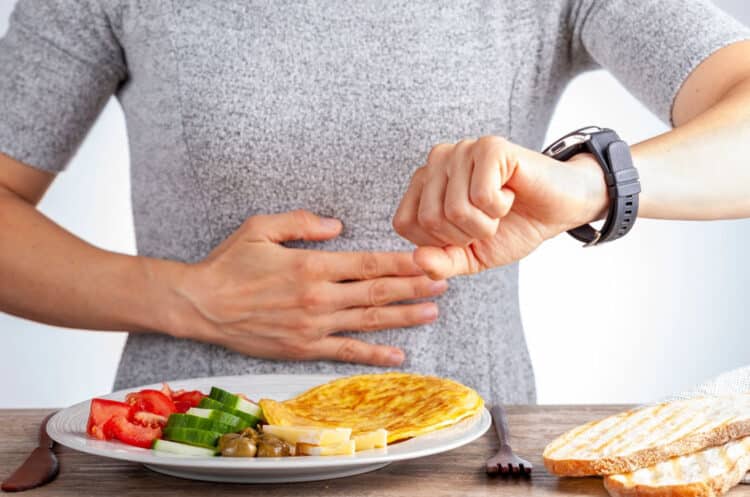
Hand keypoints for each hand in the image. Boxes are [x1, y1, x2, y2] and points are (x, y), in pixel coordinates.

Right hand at [172, 210, 446, 365]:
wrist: (200, 305)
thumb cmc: (229, 264)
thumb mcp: (260, 228)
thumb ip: (302, 222)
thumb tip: (338, 226)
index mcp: (311, 265)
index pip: (368, 263)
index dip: (401, 263)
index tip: (427, 260)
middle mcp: (318, 297)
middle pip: (376, 293)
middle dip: (414, 287)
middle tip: (443, 283)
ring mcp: (313, 326)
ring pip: (368, 322)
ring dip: (403, 317)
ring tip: (432, 312)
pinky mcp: (303, 347)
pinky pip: (346, 352)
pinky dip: (373, 354)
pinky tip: (397, 355)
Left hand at [393, 136, 607, 278]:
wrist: (558, 211)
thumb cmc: (512, 228)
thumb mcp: (471, 257)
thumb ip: (441, 263)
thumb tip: (417, 260)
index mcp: (424, 184)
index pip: (405, 224)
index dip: (439, 242)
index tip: (466, 232)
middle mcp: (437, 161)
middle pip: (429, 218)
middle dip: (465, 234)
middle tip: (488, 220)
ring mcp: (462, 150)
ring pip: (455, 209)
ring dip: (486, 222)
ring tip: (499, 207)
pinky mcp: (490, 147)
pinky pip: (481, 196)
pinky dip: (500, 207)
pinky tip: (510, 193)